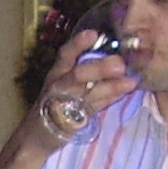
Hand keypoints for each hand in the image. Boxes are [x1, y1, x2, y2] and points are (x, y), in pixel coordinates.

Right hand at [35, 28, 135, 142]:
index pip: (65, 54)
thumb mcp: (65, 81)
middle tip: (120, 64)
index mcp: (57, 72)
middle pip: (77, 75)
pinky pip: (93, 109)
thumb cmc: (58, 100)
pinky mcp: (71, 122)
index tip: (93, 34)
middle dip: (99, 68)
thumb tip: (119, 54)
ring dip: (110, 87)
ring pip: (88, 94)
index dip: (78, 44)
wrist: (37, 134)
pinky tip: (124, 92)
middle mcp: (59, 86)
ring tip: (130, 81)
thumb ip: (87, 68)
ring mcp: (65, 105)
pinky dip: (109, 100)